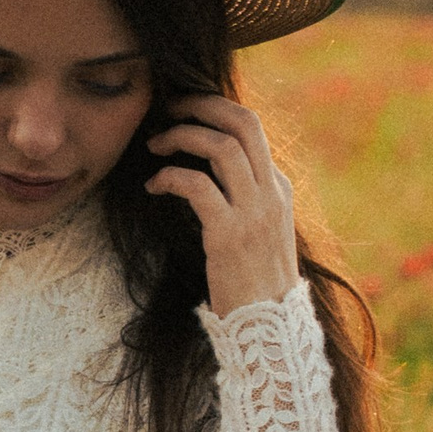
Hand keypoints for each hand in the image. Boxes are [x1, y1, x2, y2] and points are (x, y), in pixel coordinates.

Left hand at [144, 95, 300, 314]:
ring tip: (155, 145)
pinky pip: (197, 186)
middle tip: (168, 108)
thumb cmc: (254, 281)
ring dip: (182, 136)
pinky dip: (170, 176)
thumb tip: (209, 171)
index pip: (252, 127)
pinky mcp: (230, 235)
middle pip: (244, 123)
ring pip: (222, 147)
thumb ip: (244, 198)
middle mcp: (271, 193)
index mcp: (279, 188)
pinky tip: (153, 185)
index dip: (215, 108)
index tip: (184, 109)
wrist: (268, 326)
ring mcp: (254, 213)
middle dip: (201, 105)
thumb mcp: (260, 230)